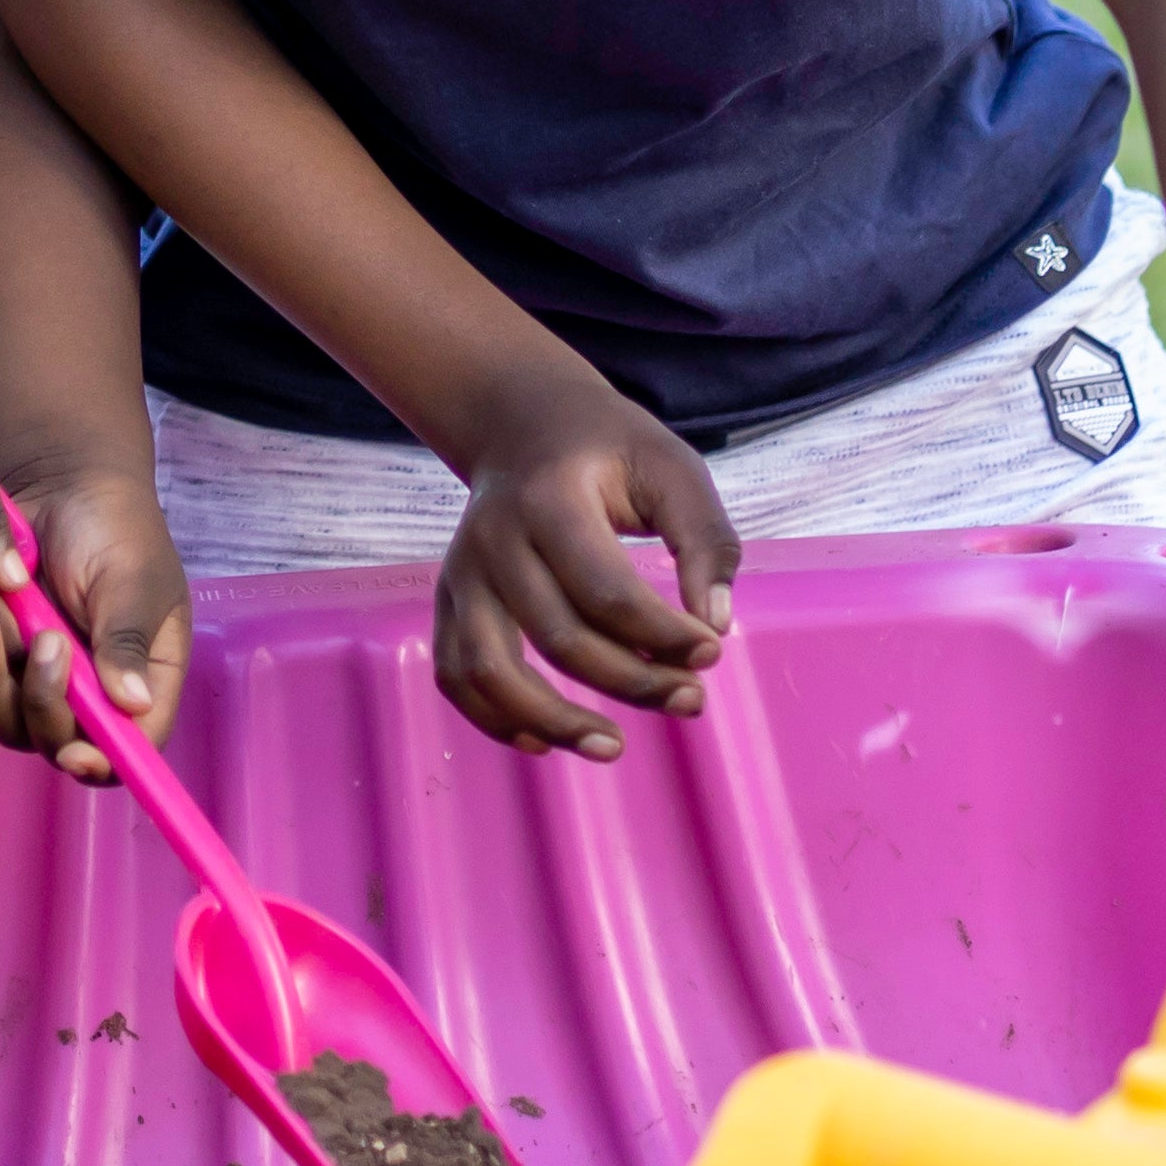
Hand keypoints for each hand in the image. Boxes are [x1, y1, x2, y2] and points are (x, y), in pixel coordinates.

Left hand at [0, 464, 187, 786]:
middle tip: (43, 644)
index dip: (102, 763)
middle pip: (58, 740)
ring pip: (4, 716)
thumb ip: (128, 640)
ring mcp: (36, 676)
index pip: (128, 748)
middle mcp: (88, 693)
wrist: (63, 482)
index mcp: (139, 682)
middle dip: (42, 706)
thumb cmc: (117, 529)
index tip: (75, 752)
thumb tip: (133, 704)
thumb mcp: (134, 580)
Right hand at [432, 361, 738, 756]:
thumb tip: (716, 626)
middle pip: (559, 637)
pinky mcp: (449, 598)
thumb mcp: (674, 468)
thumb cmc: (611, 447)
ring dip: (552, 721)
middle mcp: (493, 538)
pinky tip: (543, 742)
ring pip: (490, 668)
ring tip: (613, 747)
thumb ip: (705, 539)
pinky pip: (455, 674)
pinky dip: (490, 718)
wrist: (523, 419)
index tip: (713, 651)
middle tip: (691, 699)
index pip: (606, 591)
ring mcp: (463, 571)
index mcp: (550, 498)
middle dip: (633, 682)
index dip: (664, 635)